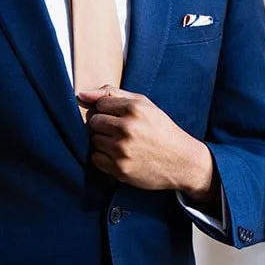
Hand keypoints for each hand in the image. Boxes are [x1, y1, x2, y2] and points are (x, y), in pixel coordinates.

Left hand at [78, 86, 218, 206]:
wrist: (182, 162)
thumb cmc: (162, 131)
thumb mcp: (144, 105)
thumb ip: (113, 94)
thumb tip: (82, 94)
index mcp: (134, 109)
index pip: (100, 104)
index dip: (108, 111)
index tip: (120, 118)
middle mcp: (127, 128)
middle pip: (94, 122)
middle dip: (104, 126)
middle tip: (121, 132)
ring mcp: (122, 150)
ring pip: (94, 140)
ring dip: (104, 142)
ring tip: (123, 144)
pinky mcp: (120, 169)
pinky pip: (96, 159)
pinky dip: (104, 158)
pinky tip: (119, 156)